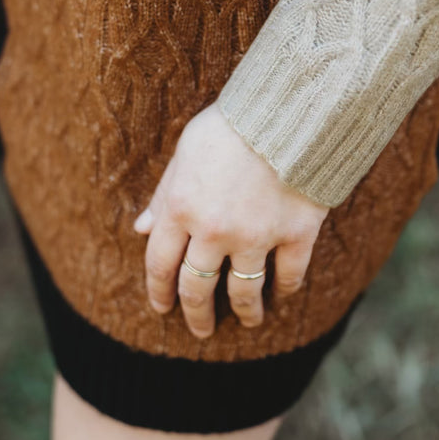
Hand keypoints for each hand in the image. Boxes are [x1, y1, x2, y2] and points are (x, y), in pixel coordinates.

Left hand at [133, 102, 329, 338]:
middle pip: (198, 288)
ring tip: (248, 321)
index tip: (163, 308)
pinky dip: (284, 290)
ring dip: (244, 312)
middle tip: (200, 329)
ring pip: (244, 292)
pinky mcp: (296, 234)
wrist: (289, 110)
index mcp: (179, 208)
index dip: (159, 293)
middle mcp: (214, 230)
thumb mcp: (185, 153)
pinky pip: (289, 276)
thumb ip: (165, 194)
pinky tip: (281, 294)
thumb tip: (143, 229)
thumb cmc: (231, 125)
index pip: (160, 266)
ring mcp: (256, 236)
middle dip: (196, 314)